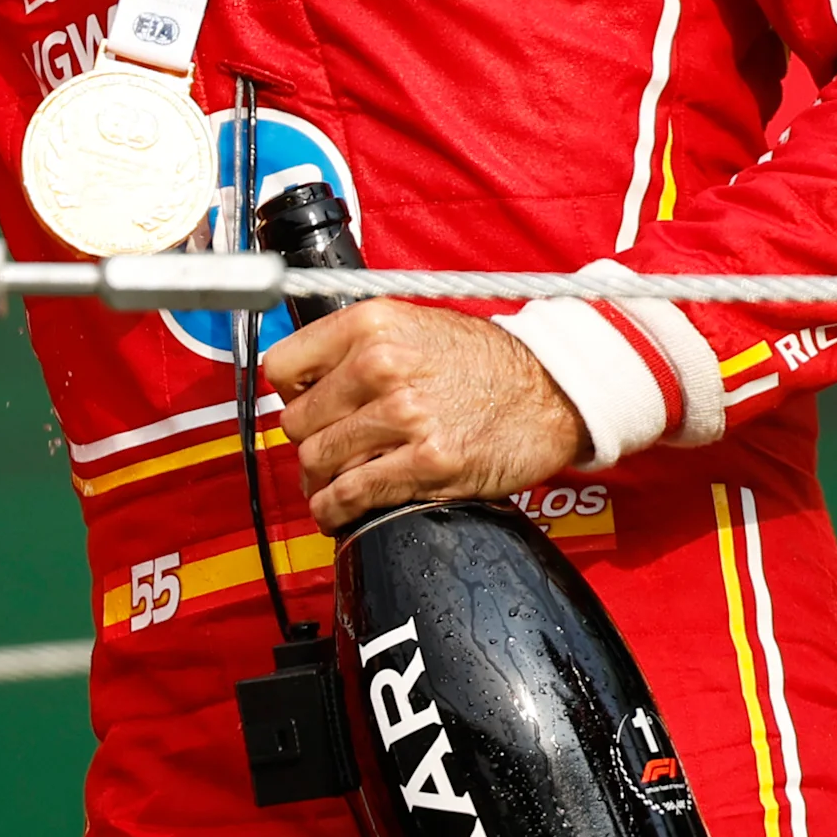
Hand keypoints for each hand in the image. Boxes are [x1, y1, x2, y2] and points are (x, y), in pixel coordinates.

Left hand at [259, 300, 585, 530]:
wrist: (553, 391)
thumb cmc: (483, 362)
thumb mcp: (413, 326)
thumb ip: (358, 347)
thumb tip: (305, 385)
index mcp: (370, 324)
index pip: (283, 367)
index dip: (290, 394)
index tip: (305, 407)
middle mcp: (381, 364)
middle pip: (298, 421)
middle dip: (308, 443)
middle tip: (325, 455)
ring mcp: (406, 414)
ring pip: (318, 460)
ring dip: (318, 482)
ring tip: (330, 487)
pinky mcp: (429, 462)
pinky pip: (353, 494)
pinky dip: (335, 510)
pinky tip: (337, 512)